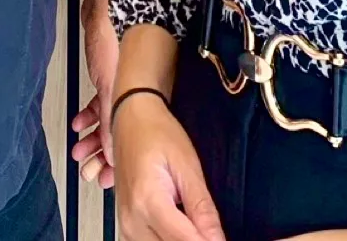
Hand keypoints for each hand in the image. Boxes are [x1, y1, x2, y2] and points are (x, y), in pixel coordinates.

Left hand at [70, 0, 119, 188]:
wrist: (106, 4)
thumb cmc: (110, 38)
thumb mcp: (107, 87)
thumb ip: (109, 120)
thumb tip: (112, 153)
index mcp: (139, 99)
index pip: (132, 141)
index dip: (120, 162)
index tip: (108, 179)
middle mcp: (134, 94)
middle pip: (120, 133)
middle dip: (104, 154)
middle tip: (89, 171)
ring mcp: (123, 85)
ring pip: (108, 120)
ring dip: (93, 137)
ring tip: (78, 152)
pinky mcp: (110, 74)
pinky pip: (101, 103)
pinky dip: (88, 115)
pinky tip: (76, 123)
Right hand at [114, 93, 226, 240]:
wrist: (131, 118)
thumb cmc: (158, 133)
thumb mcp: (187, 165)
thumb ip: (202, 207)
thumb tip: (217, 240)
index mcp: (148, 199)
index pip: (184, 240)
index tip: (221, 239)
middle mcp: (132, 218)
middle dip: (195, 240)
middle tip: (210, 226)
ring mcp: (125, 225)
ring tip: (197, 225)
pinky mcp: (125, 226)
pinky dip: (166, 239)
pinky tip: (181, 229)